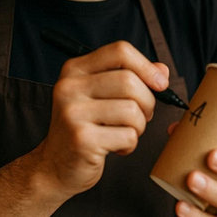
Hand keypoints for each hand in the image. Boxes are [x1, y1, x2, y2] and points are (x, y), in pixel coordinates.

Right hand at [37, 41, 168, 201]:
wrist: (55, 166)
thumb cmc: (85, 126)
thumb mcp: (102, 94)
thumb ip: (131, 77)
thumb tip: (162, 70)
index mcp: (75, 69)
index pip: (120, 51)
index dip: (146, 66)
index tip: (160, 84)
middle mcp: (70, 86)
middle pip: (129, 81)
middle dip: (147, 102)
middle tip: (141, 116)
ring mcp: (73, 112)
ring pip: (132, 110)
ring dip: (139, 126)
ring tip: (125, 132)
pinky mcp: (81, 139)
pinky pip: (128, 136)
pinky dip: (130, 144)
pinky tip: (116, 147)